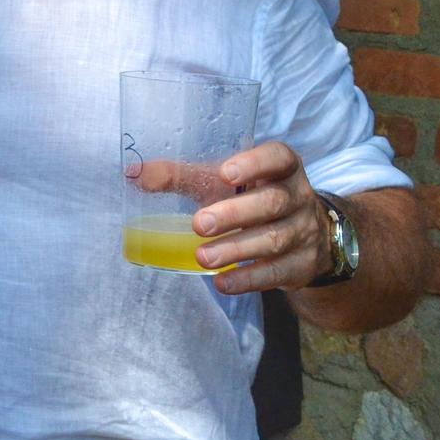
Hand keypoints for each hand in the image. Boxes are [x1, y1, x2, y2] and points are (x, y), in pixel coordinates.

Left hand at [189, 140, 327, 295]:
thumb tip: (134, 173)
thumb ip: (182, 175)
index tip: (225, 173)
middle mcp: (298, 197)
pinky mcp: (302, 265)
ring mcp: (304, 232)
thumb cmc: (251, 196)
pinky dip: (247, 279)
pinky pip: (276, 272)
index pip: (278, 157)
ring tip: (203, 257)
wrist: (305, 234)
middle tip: (199, 224)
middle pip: (272, 202)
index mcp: (282, 168)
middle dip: (234, 214)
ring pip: (273, 239)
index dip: (254, 164)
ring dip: (235, 249)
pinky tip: (222, 282)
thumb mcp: (223, 181)